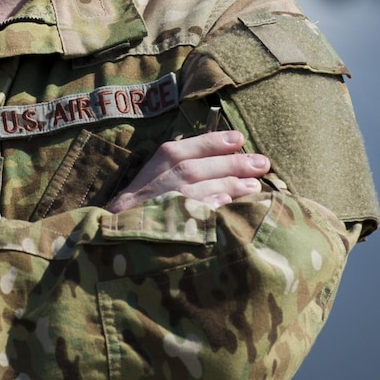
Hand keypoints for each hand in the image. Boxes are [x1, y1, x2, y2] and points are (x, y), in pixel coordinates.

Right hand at [105, 129, 267, 212]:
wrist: (117, 240)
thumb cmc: (144, 207)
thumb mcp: (155, 180)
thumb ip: (182, 165)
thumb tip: (224, 155)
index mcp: (154, 166)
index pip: (184, 149)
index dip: (212, 142)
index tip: (239, 139)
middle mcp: (156, 183)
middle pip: (195, 168)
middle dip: (230, 164)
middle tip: (261, 163)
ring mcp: (160, 206)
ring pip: (196, 189)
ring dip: (228, 185)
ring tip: (254, 185)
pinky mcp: (165, 228)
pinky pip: (190, 215)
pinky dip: (209, 207)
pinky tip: (227, 203)